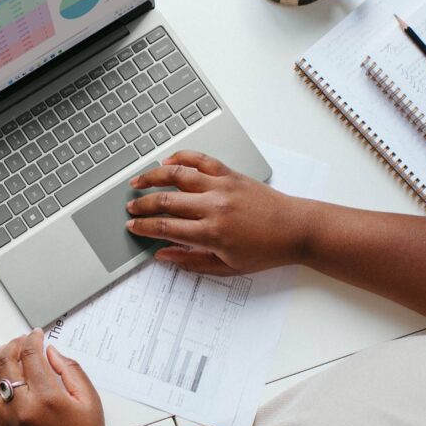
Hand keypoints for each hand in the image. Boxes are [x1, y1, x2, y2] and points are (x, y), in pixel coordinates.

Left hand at [0, 330, 110, 425]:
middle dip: (13, 345)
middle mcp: (21, 409)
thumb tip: (51, 352)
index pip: (30, 355)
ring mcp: (5, 422)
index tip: (37, 335)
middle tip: (22, 341)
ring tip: (1, 354)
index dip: (32, 339)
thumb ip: (70, 371)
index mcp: (47, 398)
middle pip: (6, 363)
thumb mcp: (90, 402)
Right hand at [125, 150, 309, 274]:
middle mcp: (214, 206)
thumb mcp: (227, 268)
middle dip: (142, 204)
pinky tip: (168, 161)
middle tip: (130, 208)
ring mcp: (222, 186)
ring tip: (137, 181)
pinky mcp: (231, 174)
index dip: (144, 227)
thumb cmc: (265, 251)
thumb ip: (191, 261)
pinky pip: (201, 160)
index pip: (165, 227)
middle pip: (166, 200)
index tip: (132, 226)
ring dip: (153, 177)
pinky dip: (182, 157)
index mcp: (211, 233)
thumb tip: (163, 255)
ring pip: (177, 175)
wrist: (295, 229)